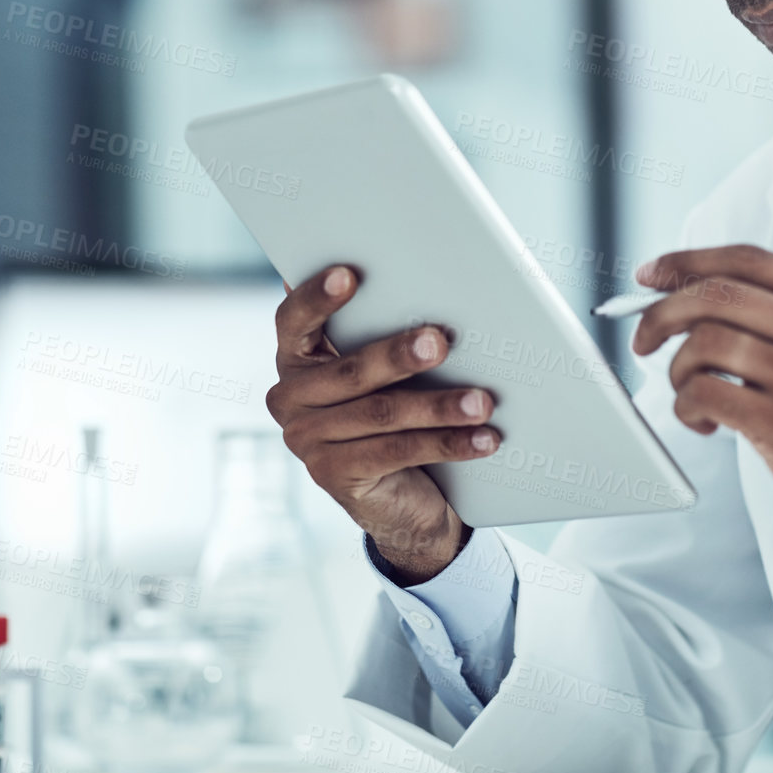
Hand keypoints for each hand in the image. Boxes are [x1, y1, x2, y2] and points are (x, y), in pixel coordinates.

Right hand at [268, 265, 500, 584]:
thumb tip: (428, 291)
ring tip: (482, 401)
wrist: (400, 498)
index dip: (317, 297)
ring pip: (381, 414)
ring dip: (439, 406)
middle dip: (399, 355)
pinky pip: (397, 453)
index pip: (294, 321)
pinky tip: (482, 438)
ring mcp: (307, 441)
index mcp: (296, 358)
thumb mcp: (384, 374)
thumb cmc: (396, 412)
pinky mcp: (334, 476)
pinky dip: (446, 443)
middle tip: (440, 341)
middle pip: (349, 371)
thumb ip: (380, 333)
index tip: (348, 274)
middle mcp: (290, 398)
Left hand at [632, 245, 772, 583]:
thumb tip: (693, 291)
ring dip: (677, 369)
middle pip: (716, 293)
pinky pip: (703, 393)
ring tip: (690, 392)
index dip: (688, 261)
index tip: (651, 274)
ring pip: (703, 341)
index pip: (747, 260)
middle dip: (662, 312)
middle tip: (643, 338)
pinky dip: (686, 406)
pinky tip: (705, 422)